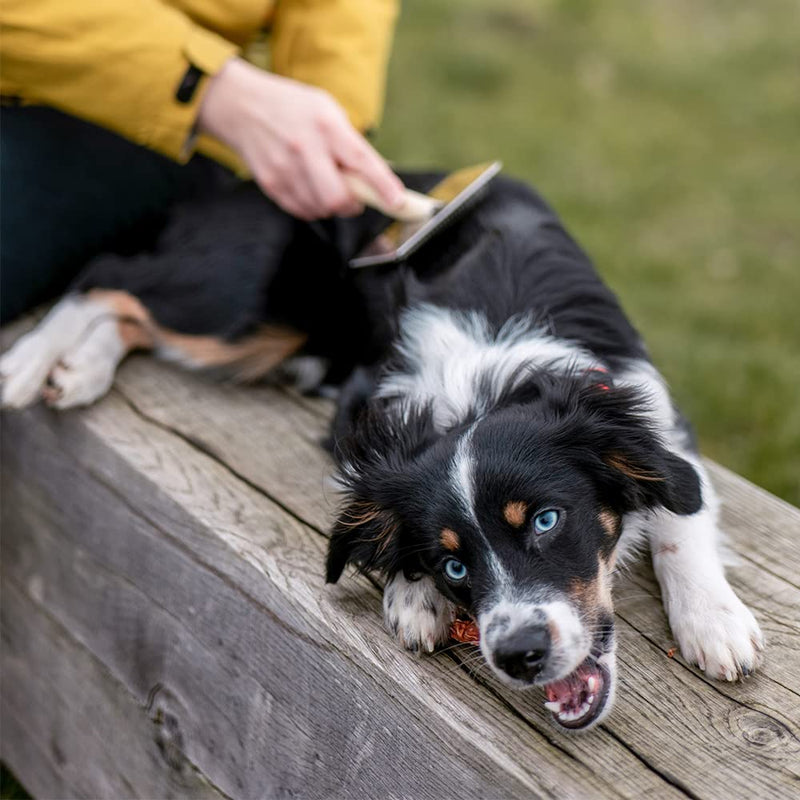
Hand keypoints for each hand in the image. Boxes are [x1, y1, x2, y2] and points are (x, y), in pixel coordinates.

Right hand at [197, 58, 404, 219]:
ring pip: (320, 209)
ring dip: (331, 206)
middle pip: (337, 198)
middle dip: (352, 205)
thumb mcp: (327, 110)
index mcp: (325, 124)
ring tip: (325, 184)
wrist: (241, 106)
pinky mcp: (271, 183)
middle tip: (354, 198)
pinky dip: (312, 207)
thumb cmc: (292, 108)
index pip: (361, 160)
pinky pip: (302, 211)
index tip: (397, 201)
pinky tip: (309, 189)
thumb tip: (380, 178)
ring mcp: (284, 168)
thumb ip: (351, 144)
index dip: (382, 185)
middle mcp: (304, 146)